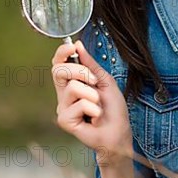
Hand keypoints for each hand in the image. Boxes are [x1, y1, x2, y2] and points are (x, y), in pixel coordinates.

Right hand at [51, 40, 132, 162]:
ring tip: (98, 105)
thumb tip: (78, 45)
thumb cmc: (113, 109)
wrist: (119, 132)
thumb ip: (91, 64)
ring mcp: (63, 107)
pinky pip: (79, 104)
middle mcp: (64, 93)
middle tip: (94, 81)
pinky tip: (95, 118)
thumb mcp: (105, 81)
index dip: (61, 53)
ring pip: (72, 87)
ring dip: (92, 94)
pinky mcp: (64, 120)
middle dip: (79, 71)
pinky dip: (93, 109)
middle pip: (59, 71)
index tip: (72, 47)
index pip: (59, 64)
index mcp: (72, 82)